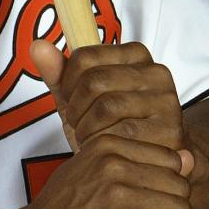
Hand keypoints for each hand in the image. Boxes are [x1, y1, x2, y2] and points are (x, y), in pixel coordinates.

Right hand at [19, 133, 193, 208]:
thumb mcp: (89, 171)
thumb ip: (130, 161)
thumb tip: (187, 157)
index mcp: (107, 145)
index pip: (171, 159)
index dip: (169, 184)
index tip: (153, 202)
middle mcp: (114, 165)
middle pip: (179, 185)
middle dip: (175, 208)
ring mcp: (119, 196)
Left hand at [29, 38, 196, 177]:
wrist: (150, 162)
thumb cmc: (111, 126)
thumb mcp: (80, 98)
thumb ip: (58, 74)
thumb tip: (37, 46)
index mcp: (135, 55)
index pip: (85, 57)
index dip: (67, 83)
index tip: (71, 101)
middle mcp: (156, 71)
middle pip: (95, 81)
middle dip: (76, 109)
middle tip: (79, 125)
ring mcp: (167, 100)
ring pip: (107, 106)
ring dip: (87, 129)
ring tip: (89, 138)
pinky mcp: (171, 129)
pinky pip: (123, 133)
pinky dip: (104, 144)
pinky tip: (104, 150)